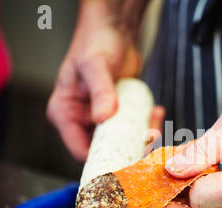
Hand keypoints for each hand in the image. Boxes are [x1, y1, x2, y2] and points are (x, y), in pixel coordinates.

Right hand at [46, 1, 139, 160]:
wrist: (114, 33)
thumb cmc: (96, 43)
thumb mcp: (95, 65)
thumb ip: (100, 90)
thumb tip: (103, 117)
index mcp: (65, 113)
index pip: (79, 150)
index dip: (101, 160)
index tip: (125, 159)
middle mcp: (81, 121)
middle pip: (104, 150)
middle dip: (129, 149)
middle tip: (149, 138)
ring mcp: (101, 120)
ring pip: (123, 143)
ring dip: (142, 136)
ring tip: (155, 119)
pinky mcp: (119, 117)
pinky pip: (134, 130)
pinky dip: (147, 125)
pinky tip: (156, 110)